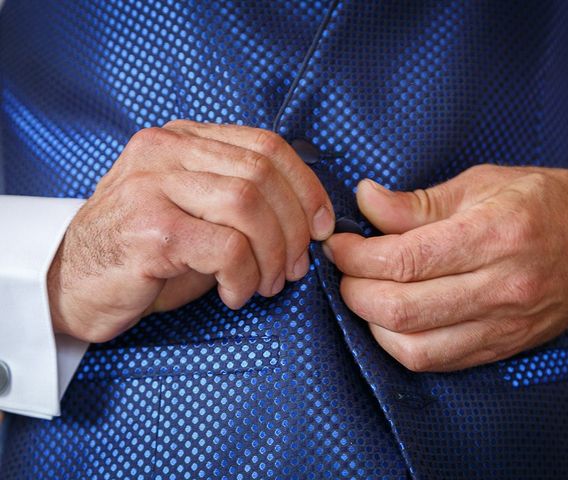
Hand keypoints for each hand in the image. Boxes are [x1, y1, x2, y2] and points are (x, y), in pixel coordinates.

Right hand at [48, 121, 334, 342]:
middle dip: (294, 229)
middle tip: (294, 268)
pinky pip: (227, 247)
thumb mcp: (196, 213)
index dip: (307, 187)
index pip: (267, 145)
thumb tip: (310, 223)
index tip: (322, 226)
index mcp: (184, 140)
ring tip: (266, 284)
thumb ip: (244, 202)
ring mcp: (153, 186)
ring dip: (273, 255)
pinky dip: (245, 277)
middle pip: (263, 174)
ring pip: (249, 205)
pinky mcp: (150, 229)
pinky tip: (234, 294)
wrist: (71, 285)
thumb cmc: (143, 253)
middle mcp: (166, 151)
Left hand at [323, 164, 567, 371]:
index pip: (404, 260)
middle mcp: (499, 287)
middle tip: (344, 269)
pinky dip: (401, 345)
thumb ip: (418, 202)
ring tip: (364, 293)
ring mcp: (502, 324)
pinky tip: (390, 320)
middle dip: (354, 291)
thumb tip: (365, 201)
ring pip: (414, 347)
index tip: (338, 245)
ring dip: (372, 324)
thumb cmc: (547, 202)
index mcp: (493, 235)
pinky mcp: (501, 346)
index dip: (356, 256)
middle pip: (401, 310)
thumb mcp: (482, 184)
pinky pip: (437, 362)